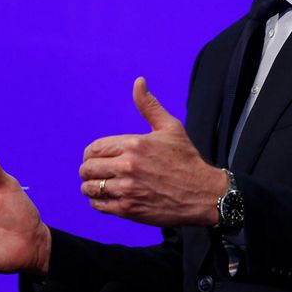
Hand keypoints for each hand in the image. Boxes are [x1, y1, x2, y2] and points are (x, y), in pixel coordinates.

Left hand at [79, 77, 228, 226]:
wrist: (204, 194)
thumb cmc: (187, 160)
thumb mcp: (170, 128)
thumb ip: (149, 106)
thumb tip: (138, 82)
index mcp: (134, 144)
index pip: (94, 148)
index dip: (90, 154)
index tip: (96, 158)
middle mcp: (128, 166)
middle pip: (88, 168)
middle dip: (88, 170)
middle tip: (96, 173)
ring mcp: (128, 189)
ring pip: (90, 188)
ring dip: (90, 187)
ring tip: (99, 186)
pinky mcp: (129, 209)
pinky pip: (99, 205)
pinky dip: (97, 202)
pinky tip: (106, 198)